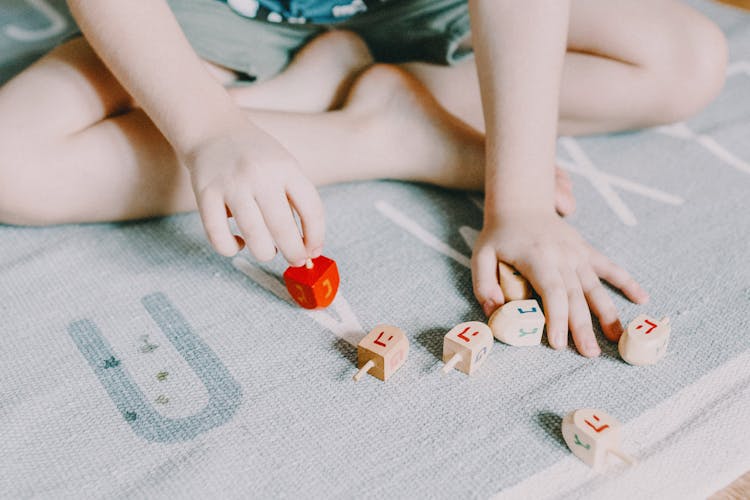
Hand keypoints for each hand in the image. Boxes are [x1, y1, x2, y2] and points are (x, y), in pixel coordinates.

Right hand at [183, 120, 323, 265]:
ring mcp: (231, 185)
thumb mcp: (284, 166)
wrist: (212, 128)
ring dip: (266, 253)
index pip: (311, 210)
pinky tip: (239, 243)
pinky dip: (231, 249)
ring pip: (254, 237)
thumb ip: (296, 201)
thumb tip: (308, 247)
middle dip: (294, 253)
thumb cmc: (255, 156)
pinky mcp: (205, 194)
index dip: (316, 237)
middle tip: (295, 260)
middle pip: (283, 228)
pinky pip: (219, 238)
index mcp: (286, 168)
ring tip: (267, 250)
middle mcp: (260, 175)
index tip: (313, 251)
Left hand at [471, 209, 648, 356]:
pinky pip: (609, 267)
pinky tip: (642, 299)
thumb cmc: (500, 235)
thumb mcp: (481, 256)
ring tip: (617, 338)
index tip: (558, 343)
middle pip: (575, 296)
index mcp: (537, 258)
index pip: (551, 291)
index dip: (556, 317)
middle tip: (590, 354)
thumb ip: (484, 284)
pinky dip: (627, 282)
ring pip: (595, 287)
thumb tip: (495, 312)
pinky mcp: (586, 251)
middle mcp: (562, 256)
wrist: (521, 204)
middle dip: (583, 326)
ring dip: (607, 313)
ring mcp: (577, 253)